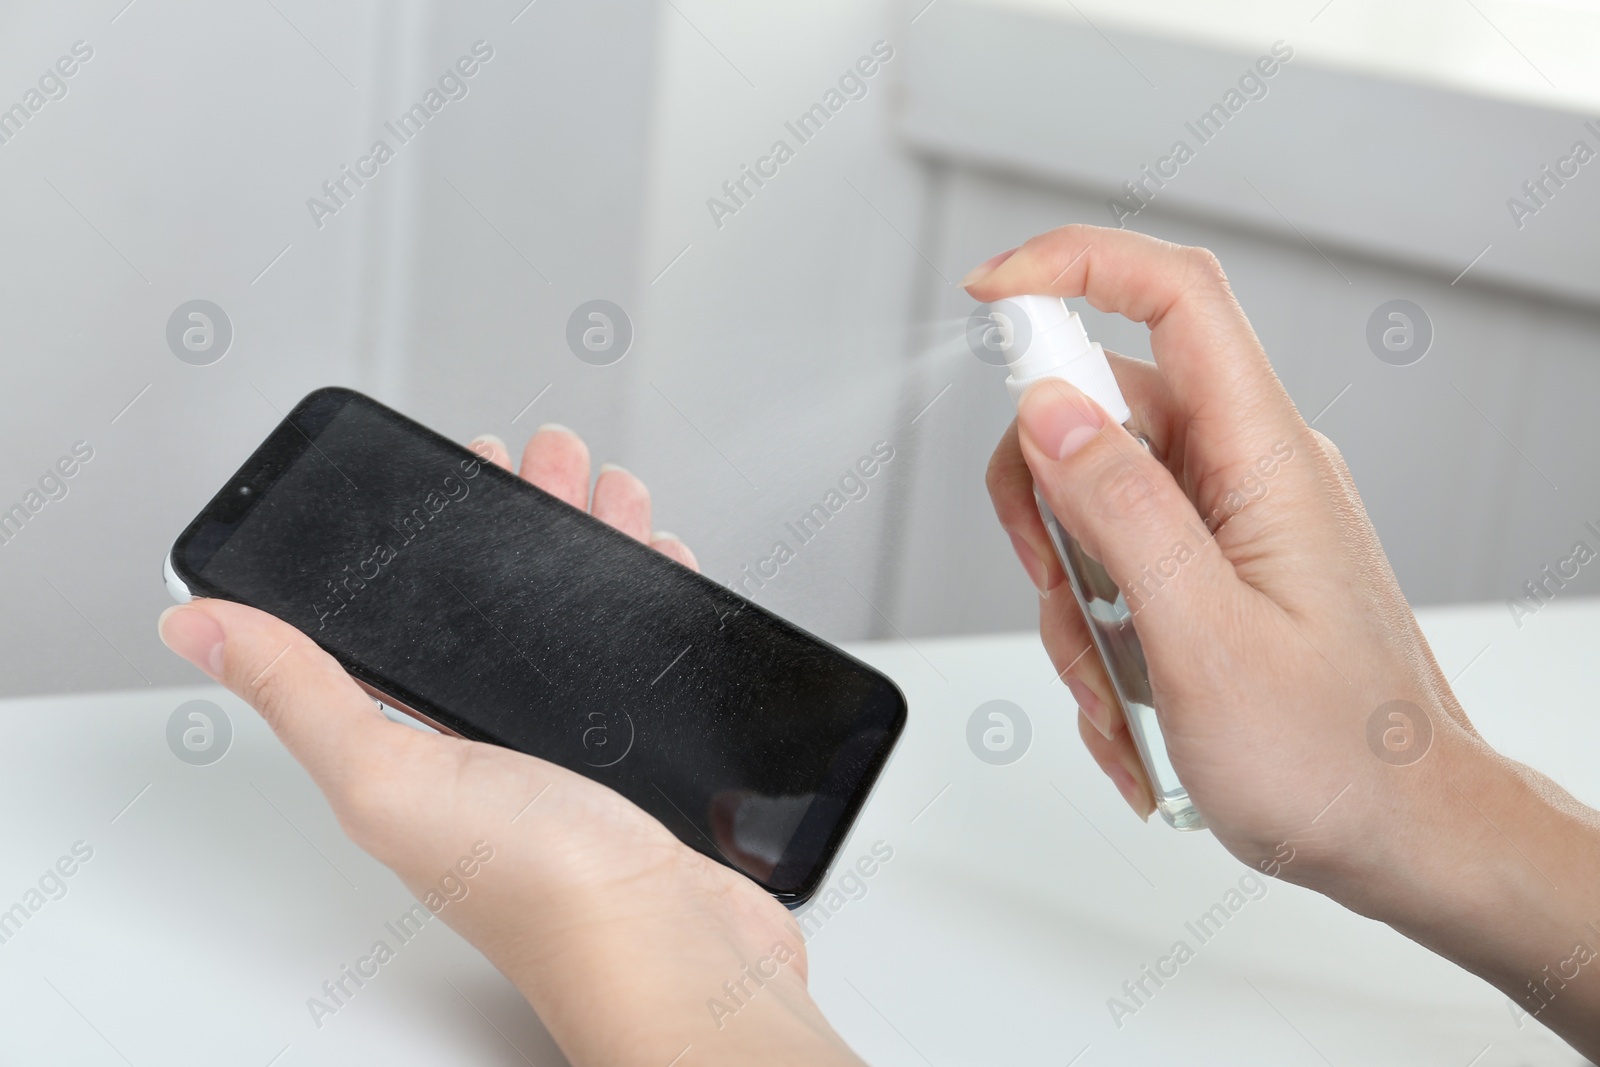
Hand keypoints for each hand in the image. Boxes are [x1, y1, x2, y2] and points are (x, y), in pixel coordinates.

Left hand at [159, 425, 861, 1066]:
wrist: (676, 954)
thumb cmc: (547, 892)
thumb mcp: (392, 776)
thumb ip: (300, 694)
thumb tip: (196, 625)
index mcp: (418, 742)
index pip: (404, 614)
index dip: (427, 535)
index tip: (453, 470)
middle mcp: (492, 742)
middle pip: (501, 603)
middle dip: (525, 519)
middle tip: (544, 462)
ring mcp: (572, 748)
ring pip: (578, 620)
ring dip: (593, 547)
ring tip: (608, 494)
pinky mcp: (640, 757)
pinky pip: (638, 658)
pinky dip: (648, 603)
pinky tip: (660, 574)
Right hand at [969, 226, 1599, 1056]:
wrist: (1408, 839)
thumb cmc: (1338, 759)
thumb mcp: (1203, 639)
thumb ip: (1122, 511)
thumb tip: (1049, 411)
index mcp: (1264, 458)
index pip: (1175, 297)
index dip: (1076, 265)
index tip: (989, 291)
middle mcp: (1248, 472)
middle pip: (1103, 408)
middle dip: (1045, 503)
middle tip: (1054, 581)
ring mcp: (1231, 523)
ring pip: (1094, 502)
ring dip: (1073, 599)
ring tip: (1114, 686)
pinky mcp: (1216, 571)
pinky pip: (1121, 566)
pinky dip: (1100, 636)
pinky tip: (1131, 708)